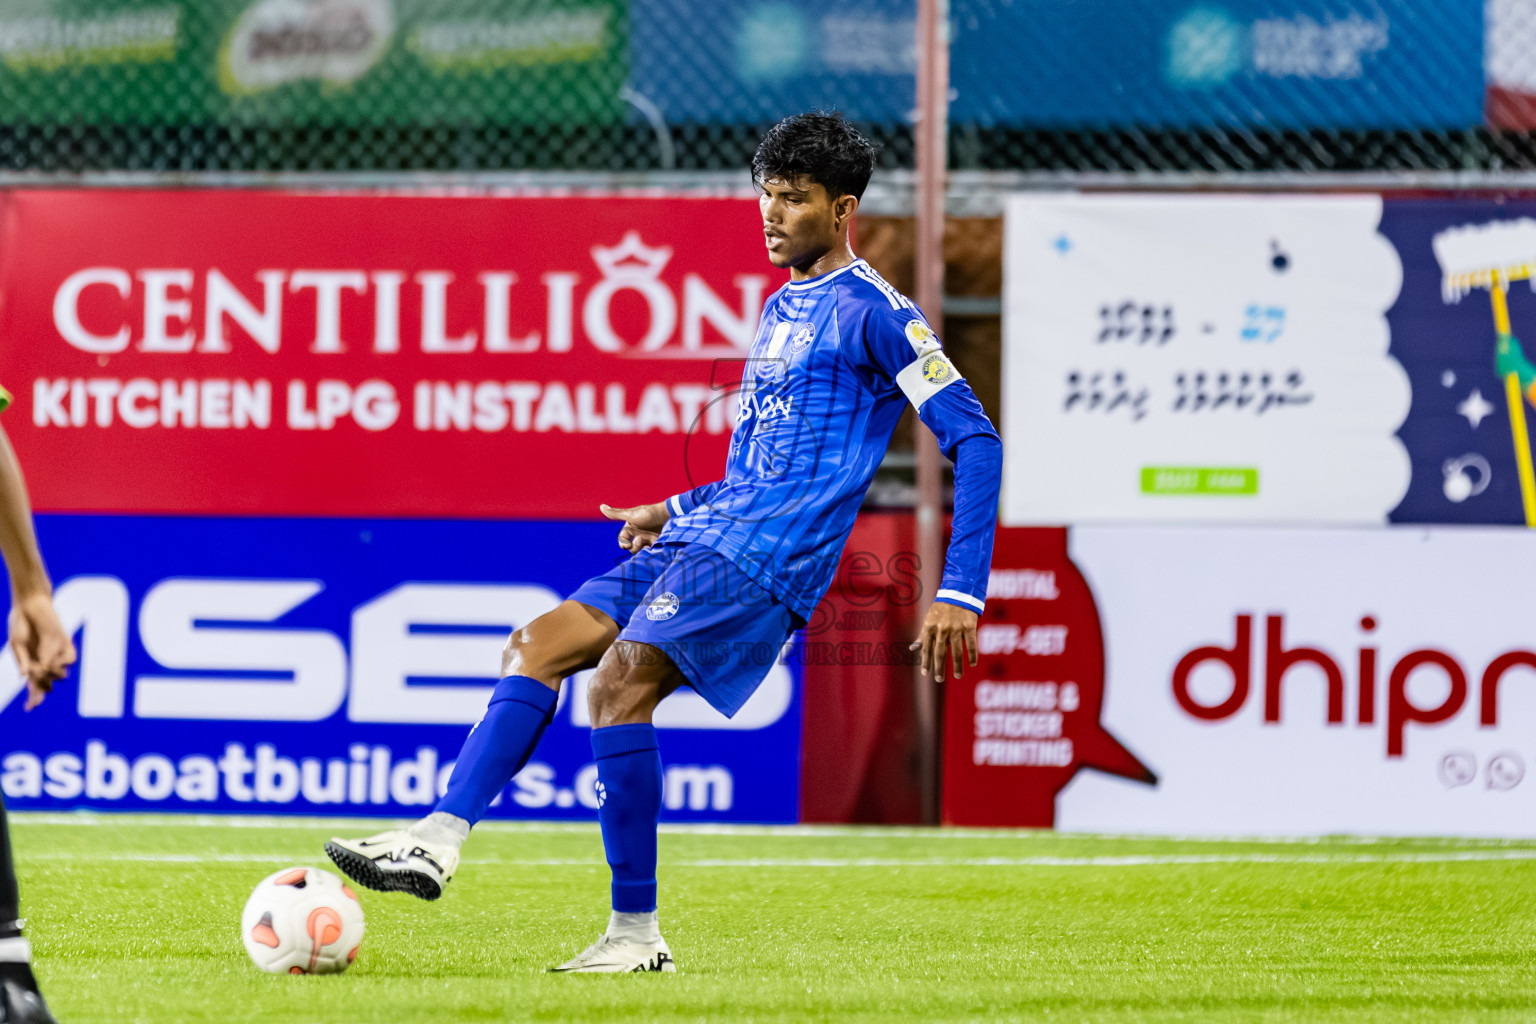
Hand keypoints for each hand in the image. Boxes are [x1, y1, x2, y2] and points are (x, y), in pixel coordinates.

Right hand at [9, 591, 75, 709]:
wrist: (30, 604)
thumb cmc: (20, 624)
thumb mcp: (17, 644)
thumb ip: (23, 660)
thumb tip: (24, 677)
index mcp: (31, 664)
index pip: (35, 685)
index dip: (34, 697)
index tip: (29, 708)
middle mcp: (45, 661)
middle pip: (48, 683)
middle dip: (41, 689)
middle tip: (35, 689)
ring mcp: (56, 653)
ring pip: (61, 674)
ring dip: (51, 673)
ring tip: (42, 663)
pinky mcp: (66, 643)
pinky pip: (70, 659)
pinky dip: (62, 661)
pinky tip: (53, 656)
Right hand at [600, 502, 670, 553]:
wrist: (669, 515)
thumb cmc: (649, 514)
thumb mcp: (631, 515)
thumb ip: (616, 514)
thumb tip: (601, 506)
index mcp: (631, 528)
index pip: (622, 539)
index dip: (623, 543)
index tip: (626, 544)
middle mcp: (638, 534)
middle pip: (630, 547)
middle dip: (633, 547)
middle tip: (640, 541)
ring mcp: (647, 539)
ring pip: (640, 550)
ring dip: (642, 549)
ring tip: (648, 544)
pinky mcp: (657, 543)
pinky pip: (650, 552)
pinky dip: (650, 551)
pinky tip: (654, 547)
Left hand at [910, 602, 978, 681]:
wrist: (959, 593)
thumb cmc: (942, 609)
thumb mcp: (929, 620)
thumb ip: (922, 635)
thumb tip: (912, 649)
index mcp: (930, 627)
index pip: (927, 648)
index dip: (926, 661)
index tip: (925, 673)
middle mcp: (942, 629)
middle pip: (940, 653)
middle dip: (939, 667)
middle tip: (939, 679)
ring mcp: (956, 628)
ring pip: (956, 651)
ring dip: (957, 665)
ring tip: (957, 676)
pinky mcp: (969, 626)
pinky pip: (971, 644)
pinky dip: (972, 655)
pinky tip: (972, 664)